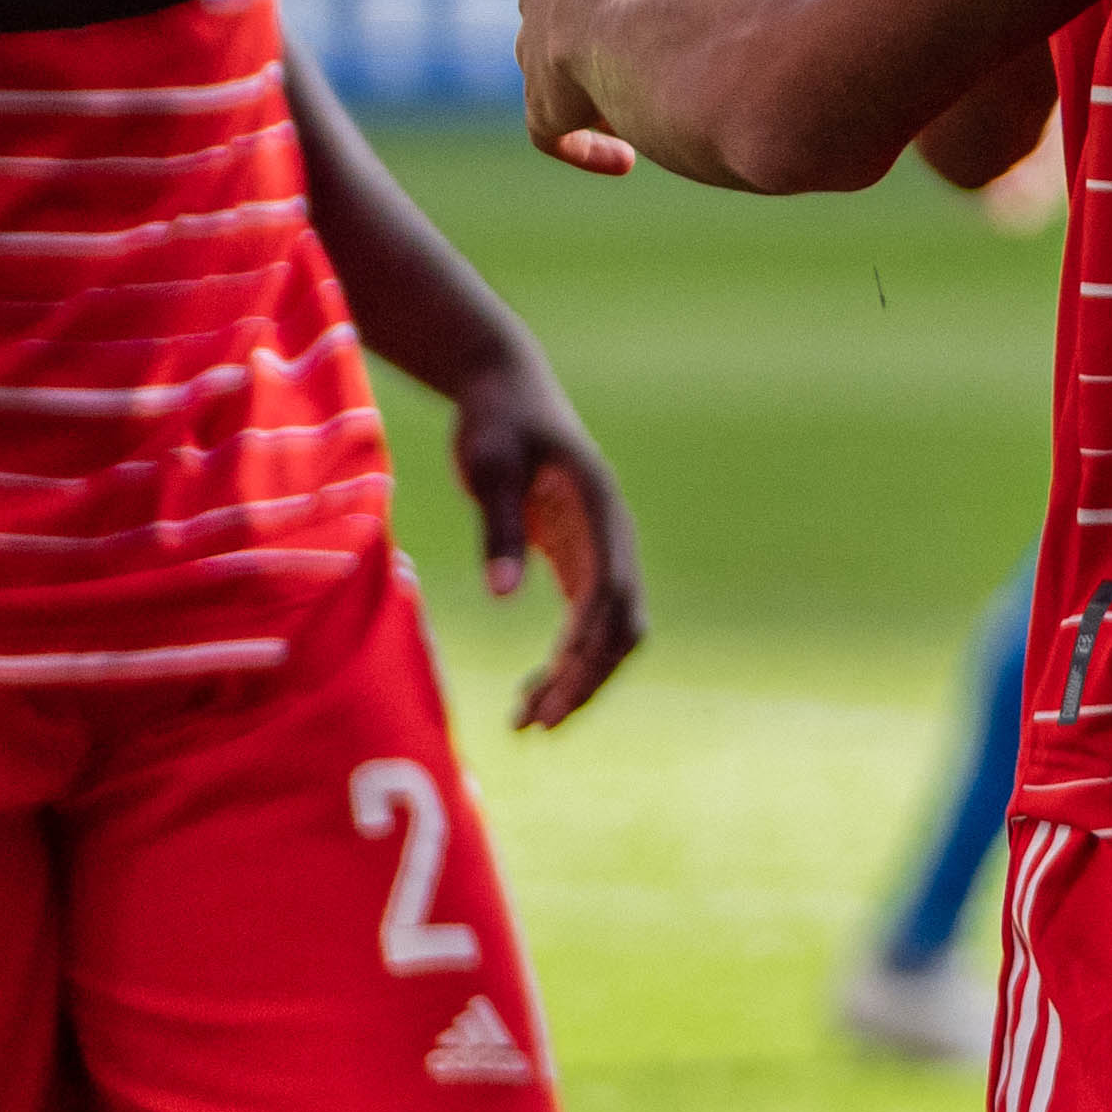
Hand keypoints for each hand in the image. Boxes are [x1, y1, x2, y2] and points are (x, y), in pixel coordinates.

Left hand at [438, 353, 648, 729]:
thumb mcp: (489, 465)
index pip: (610, 587)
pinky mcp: (580, 561)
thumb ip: (498, 527)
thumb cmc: (495, 421)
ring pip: (609, 635)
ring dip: (579, 680)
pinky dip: (566, 664)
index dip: (589, 638)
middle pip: (622, 625)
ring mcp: (601, 551)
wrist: (505, 388)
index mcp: (602, 508)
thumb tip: (504, 596)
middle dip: (587, 678)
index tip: (555, 680)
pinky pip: (586, 626)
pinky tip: (532, 694)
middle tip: (538, 723)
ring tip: (528, 723)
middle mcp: (614, 537)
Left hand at [515, 0, 709, 177]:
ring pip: (551, 75)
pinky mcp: (542, 105)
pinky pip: (550, 134)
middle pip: (562, 23)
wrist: (646, 20)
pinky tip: (626, 159)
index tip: (655, 22)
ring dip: (591, 93)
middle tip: (640, 66)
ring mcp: (535, 52)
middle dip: (597, 46)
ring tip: (638, 111)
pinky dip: (586, 148)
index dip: (624, 1)